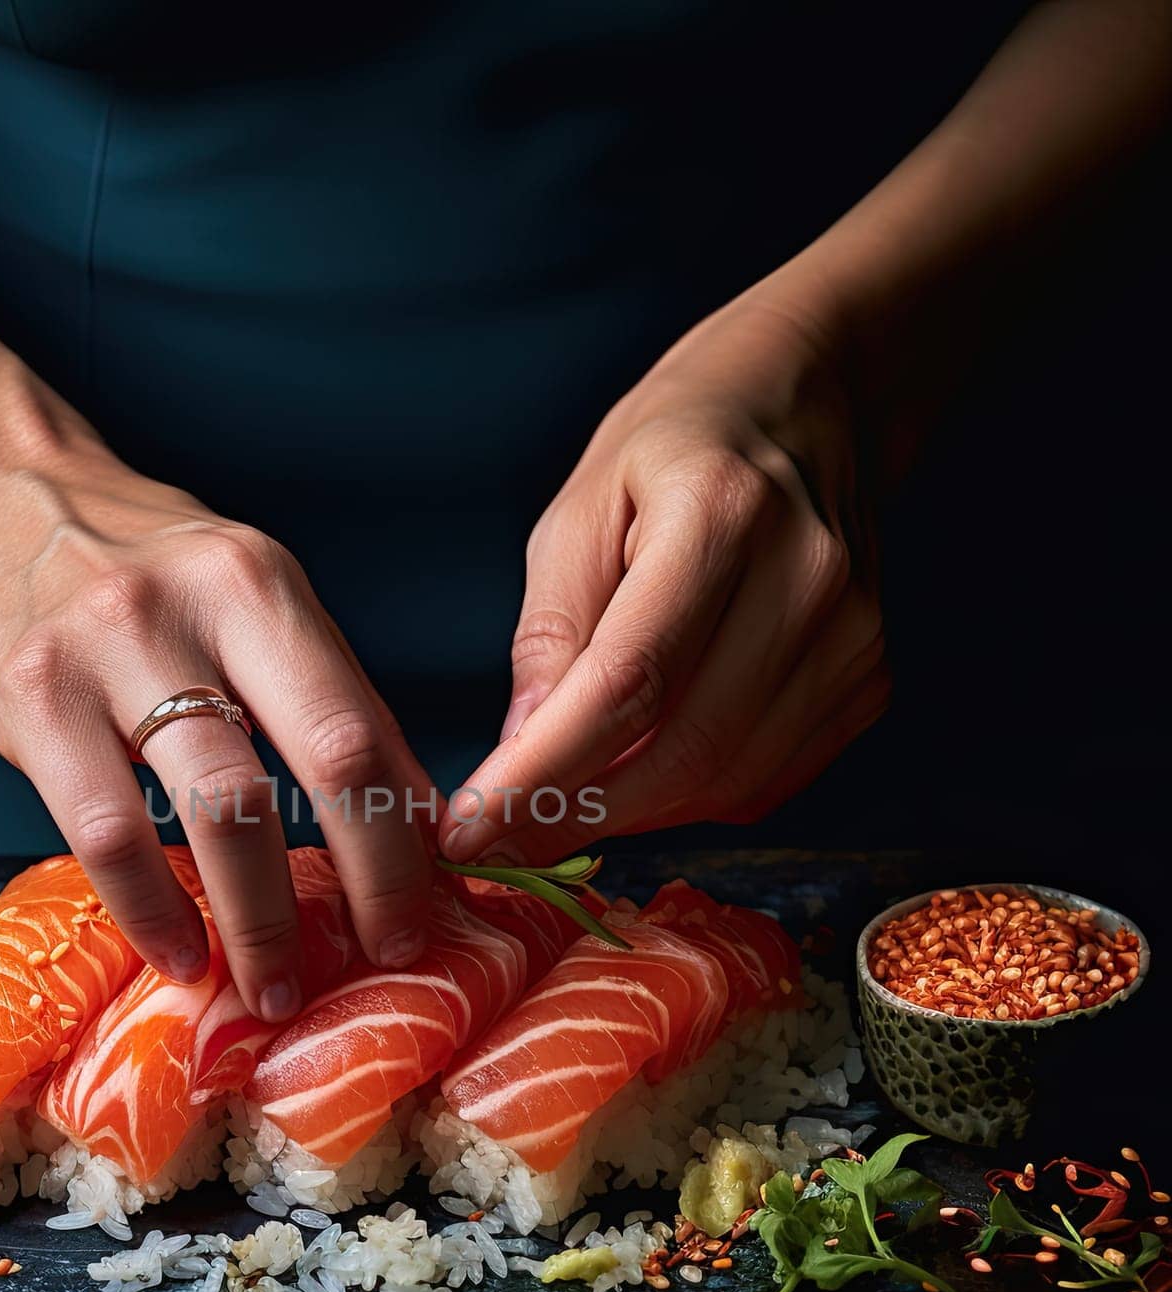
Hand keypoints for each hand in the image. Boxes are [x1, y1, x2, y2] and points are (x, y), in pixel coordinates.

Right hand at [0, 416, 433, 1019]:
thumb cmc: (143, 574)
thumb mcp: (246, 601)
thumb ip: (322, 695)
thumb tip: (413, 814)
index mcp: (263, 585)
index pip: (362, 726)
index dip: (407, 831)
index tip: (430, 906)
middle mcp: (196, 605)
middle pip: (318, 763)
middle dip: (370, 878)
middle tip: (388, 956)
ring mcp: (107, 648)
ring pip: (215, 809)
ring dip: (259, 918)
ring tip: (275, 987)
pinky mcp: (31, 695)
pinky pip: (105, 833)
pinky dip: (152, 910)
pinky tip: (180, 953)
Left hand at [439, 291, 887, 864]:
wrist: (808, 404)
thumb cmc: (676, 448)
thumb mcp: (579, 510)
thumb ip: (550, 632)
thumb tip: (520, 753)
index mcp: (722, 516)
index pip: (626, 684)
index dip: (544, 774)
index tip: (472, 828)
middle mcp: (806, 582)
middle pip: (682, 751)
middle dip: (576, 814)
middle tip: (500, 839)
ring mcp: (853, 637)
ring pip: (725, 782)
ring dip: (630, 815)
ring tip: (562, 801)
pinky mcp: (868, 679)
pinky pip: (765, 782)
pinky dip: (689, 798)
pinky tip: (641, 774)